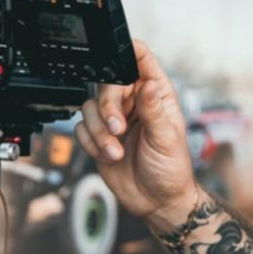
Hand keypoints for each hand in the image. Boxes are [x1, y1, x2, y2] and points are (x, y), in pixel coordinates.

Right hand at [73, 39, 195, 230]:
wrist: (156, 201)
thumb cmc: (171, 169)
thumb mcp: (167, 138)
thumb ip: (154, 111)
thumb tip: (148, 85)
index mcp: (155, 94)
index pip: (140, 60)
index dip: (127, 52)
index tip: (117, 59)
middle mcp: (133, 102)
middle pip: (107, 83)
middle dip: (107, 107)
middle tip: (116, 128)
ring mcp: (114, 118)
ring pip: (90, 107)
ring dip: (99, 131)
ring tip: (116, 150)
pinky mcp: (99, 136)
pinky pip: (81, 128)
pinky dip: (91, 143)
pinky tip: (109, 155)